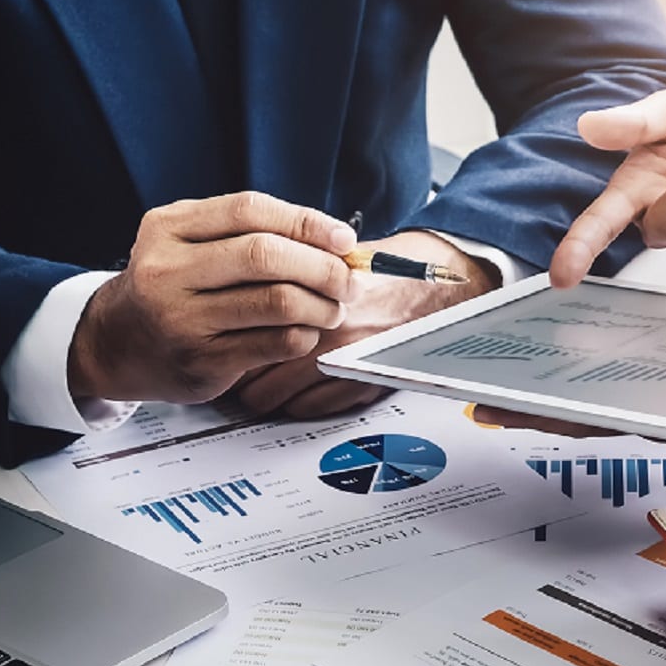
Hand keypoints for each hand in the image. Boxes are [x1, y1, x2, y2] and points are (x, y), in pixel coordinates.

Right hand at [69, 192, 356, 403]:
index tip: (343, 239)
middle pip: (265, 256)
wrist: (115, 344)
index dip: (306, 222)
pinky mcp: (202, 361)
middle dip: (322, 267)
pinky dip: (304, 335)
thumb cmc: (171, 286)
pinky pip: (274, 343)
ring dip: (321, 305)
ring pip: (277, 302)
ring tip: (333, 308)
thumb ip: (250, 233)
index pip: (250, 210)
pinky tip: (306, 332)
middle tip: (348, 280)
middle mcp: (168, 271)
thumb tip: (335, 241)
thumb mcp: (189, 243)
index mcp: (168, 228)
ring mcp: (182, 319)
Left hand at [232, 230, 494, 417]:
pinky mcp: (364, 385)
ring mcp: (346, 365)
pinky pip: (308, 409)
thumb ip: (290, 271)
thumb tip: (241, 282)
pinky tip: (295, 389)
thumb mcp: (336, 256)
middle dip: (237, 371)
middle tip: (230, 366)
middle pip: (251, 371)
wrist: (446, 285)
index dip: (226, 336)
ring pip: (273, 397)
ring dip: (262, 392)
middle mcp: (329, 334)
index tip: (219, 337)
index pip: (247, 329)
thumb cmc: (396, 267)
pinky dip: (297, 402)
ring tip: (258, 382)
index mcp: (316, 296)